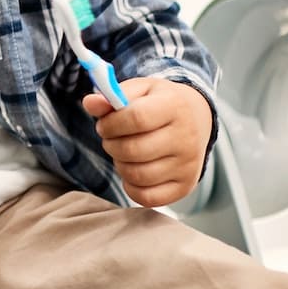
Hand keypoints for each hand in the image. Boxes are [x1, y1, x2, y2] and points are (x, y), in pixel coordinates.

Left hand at [83, 77, 213, 207]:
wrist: (196, 118)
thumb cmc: (159, 103)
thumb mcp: (138, 90)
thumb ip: (111, 95)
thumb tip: (90, 103)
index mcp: (174, 107)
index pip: (136, 118)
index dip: (111, 123)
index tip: (105, 124)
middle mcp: (186, 138)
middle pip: (133, 150)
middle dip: (111, 145)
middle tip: (112, 138)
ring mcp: (188, 165)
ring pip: (138, 175)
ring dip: (120, 165)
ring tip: (123, 152)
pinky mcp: (185, 186)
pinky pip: (148, 197)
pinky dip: (131, 187)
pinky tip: (132, 170)